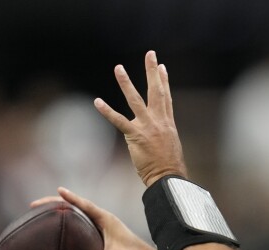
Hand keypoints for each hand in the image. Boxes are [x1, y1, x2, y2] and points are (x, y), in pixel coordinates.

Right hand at [31, 187, 159, 249]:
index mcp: (106, 219)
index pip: (85, 205)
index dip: (71, 198)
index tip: (58, 190)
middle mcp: (102, 219)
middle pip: (76, 206)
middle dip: (56, 203)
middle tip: (35, 204)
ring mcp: (100, 226)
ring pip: (76, 214)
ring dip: (60, 211)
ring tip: (40, 213)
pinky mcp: (99, 234)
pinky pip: (79, 224)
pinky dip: (66, 222)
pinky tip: (56, 228)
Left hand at [94, 50, 187, 185]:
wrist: (168, 177)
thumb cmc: (169, 167)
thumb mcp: (171, 146)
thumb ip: (163, 135)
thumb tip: (159, 135)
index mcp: (168, 124)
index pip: (166, 98)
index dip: (164, 81)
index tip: (162, 67)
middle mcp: (159, 121)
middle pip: (156, 91)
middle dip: (152, 72)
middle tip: (150, 55)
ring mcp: (147, 127)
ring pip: (135, 100)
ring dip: (126, 83)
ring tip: (119, 68)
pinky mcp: (136, 136)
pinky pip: (119, 121)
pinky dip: (107, 111)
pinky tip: (97, 102)